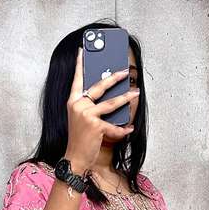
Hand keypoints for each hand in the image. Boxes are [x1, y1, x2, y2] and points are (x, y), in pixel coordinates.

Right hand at [64, 46, 138, 173]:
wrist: (75, 158)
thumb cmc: (79, 139)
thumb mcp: (80, 119)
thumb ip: (88, 106)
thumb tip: (106, 97)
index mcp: (73, 102)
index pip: (77, 80)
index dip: (80, 65)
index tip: (82, 51)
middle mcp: (78, 105)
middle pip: (99, 86)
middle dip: (113, 78)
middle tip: (124, 72)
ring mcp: (86, 115)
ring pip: (111, 103)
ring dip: (125, 97)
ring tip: (135, 93)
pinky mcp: (95, 126)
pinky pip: (114, 125)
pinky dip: (123, 129)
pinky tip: (129, 128)